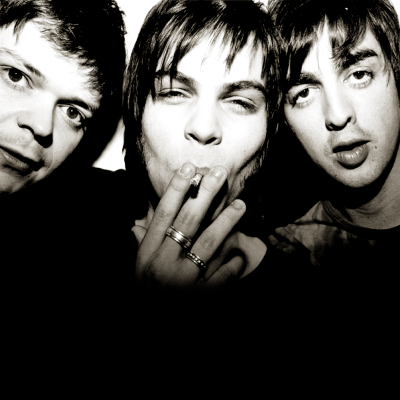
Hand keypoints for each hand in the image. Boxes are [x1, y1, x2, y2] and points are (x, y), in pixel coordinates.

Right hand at [132, 162, 246, 288]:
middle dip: (205, 195)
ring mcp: (181, 282)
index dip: (177, 190)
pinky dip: (232, 266)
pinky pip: (220, 278)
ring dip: (226, 222)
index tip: (190, 168)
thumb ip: (141, 246)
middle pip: (188, 222)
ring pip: (208, 244)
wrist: (150, 325)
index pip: (163, 215)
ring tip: (241, 204)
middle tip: (221, 173)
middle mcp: (162, 265)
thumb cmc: (145, 295)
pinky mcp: (199, 298)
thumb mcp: (138, 270)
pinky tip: (241, 254)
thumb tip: (137, 226)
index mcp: (147, 255)